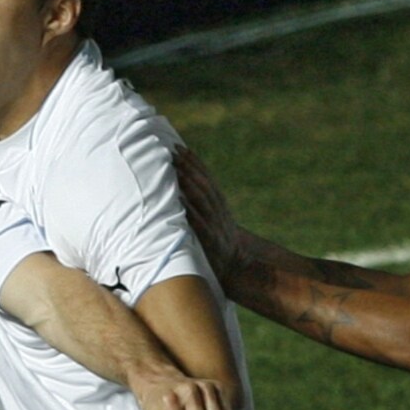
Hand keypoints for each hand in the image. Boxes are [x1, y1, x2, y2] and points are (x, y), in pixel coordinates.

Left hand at [174, 146, 239, 284]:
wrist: (236, 262)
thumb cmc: (219, 238)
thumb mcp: (214, 215)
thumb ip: (202, 199)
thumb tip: (184, 181)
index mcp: (218, 201)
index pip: (205, 176)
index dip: (193, 161)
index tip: (179, 146)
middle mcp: (217, 209)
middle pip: (202, 183)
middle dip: (188, 167)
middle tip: (173, 152)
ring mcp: (215, 224)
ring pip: (202, 200)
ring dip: (190, 184)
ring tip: (177, 170)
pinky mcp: (210, 240)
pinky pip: (200, 224)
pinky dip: (191, 212)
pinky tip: (181, 203)